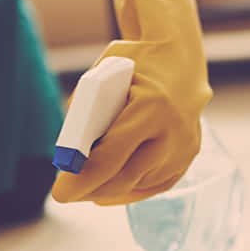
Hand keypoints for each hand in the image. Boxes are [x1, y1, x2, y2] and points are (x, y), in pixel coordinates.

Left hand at [51, 0, 211, 205]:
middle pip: (125, 178)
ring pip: (139, 184)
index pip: (111, 157)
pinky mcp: (189, 155)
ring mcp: (185, 146)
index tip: (60, 193)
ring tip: (84, 188)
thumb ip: (86, 113)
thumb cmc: (135, 62)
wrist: (181, 55)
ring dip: (108, 190)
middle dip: (91, 190)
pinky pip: (156, 184)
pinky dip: (130, 190)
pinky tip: (108, 193)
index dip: (83, 179)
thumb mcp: (102, 75)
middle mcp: (173, 131)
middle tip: (66, 194)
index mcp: (151, 108)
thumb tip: (71, 156)